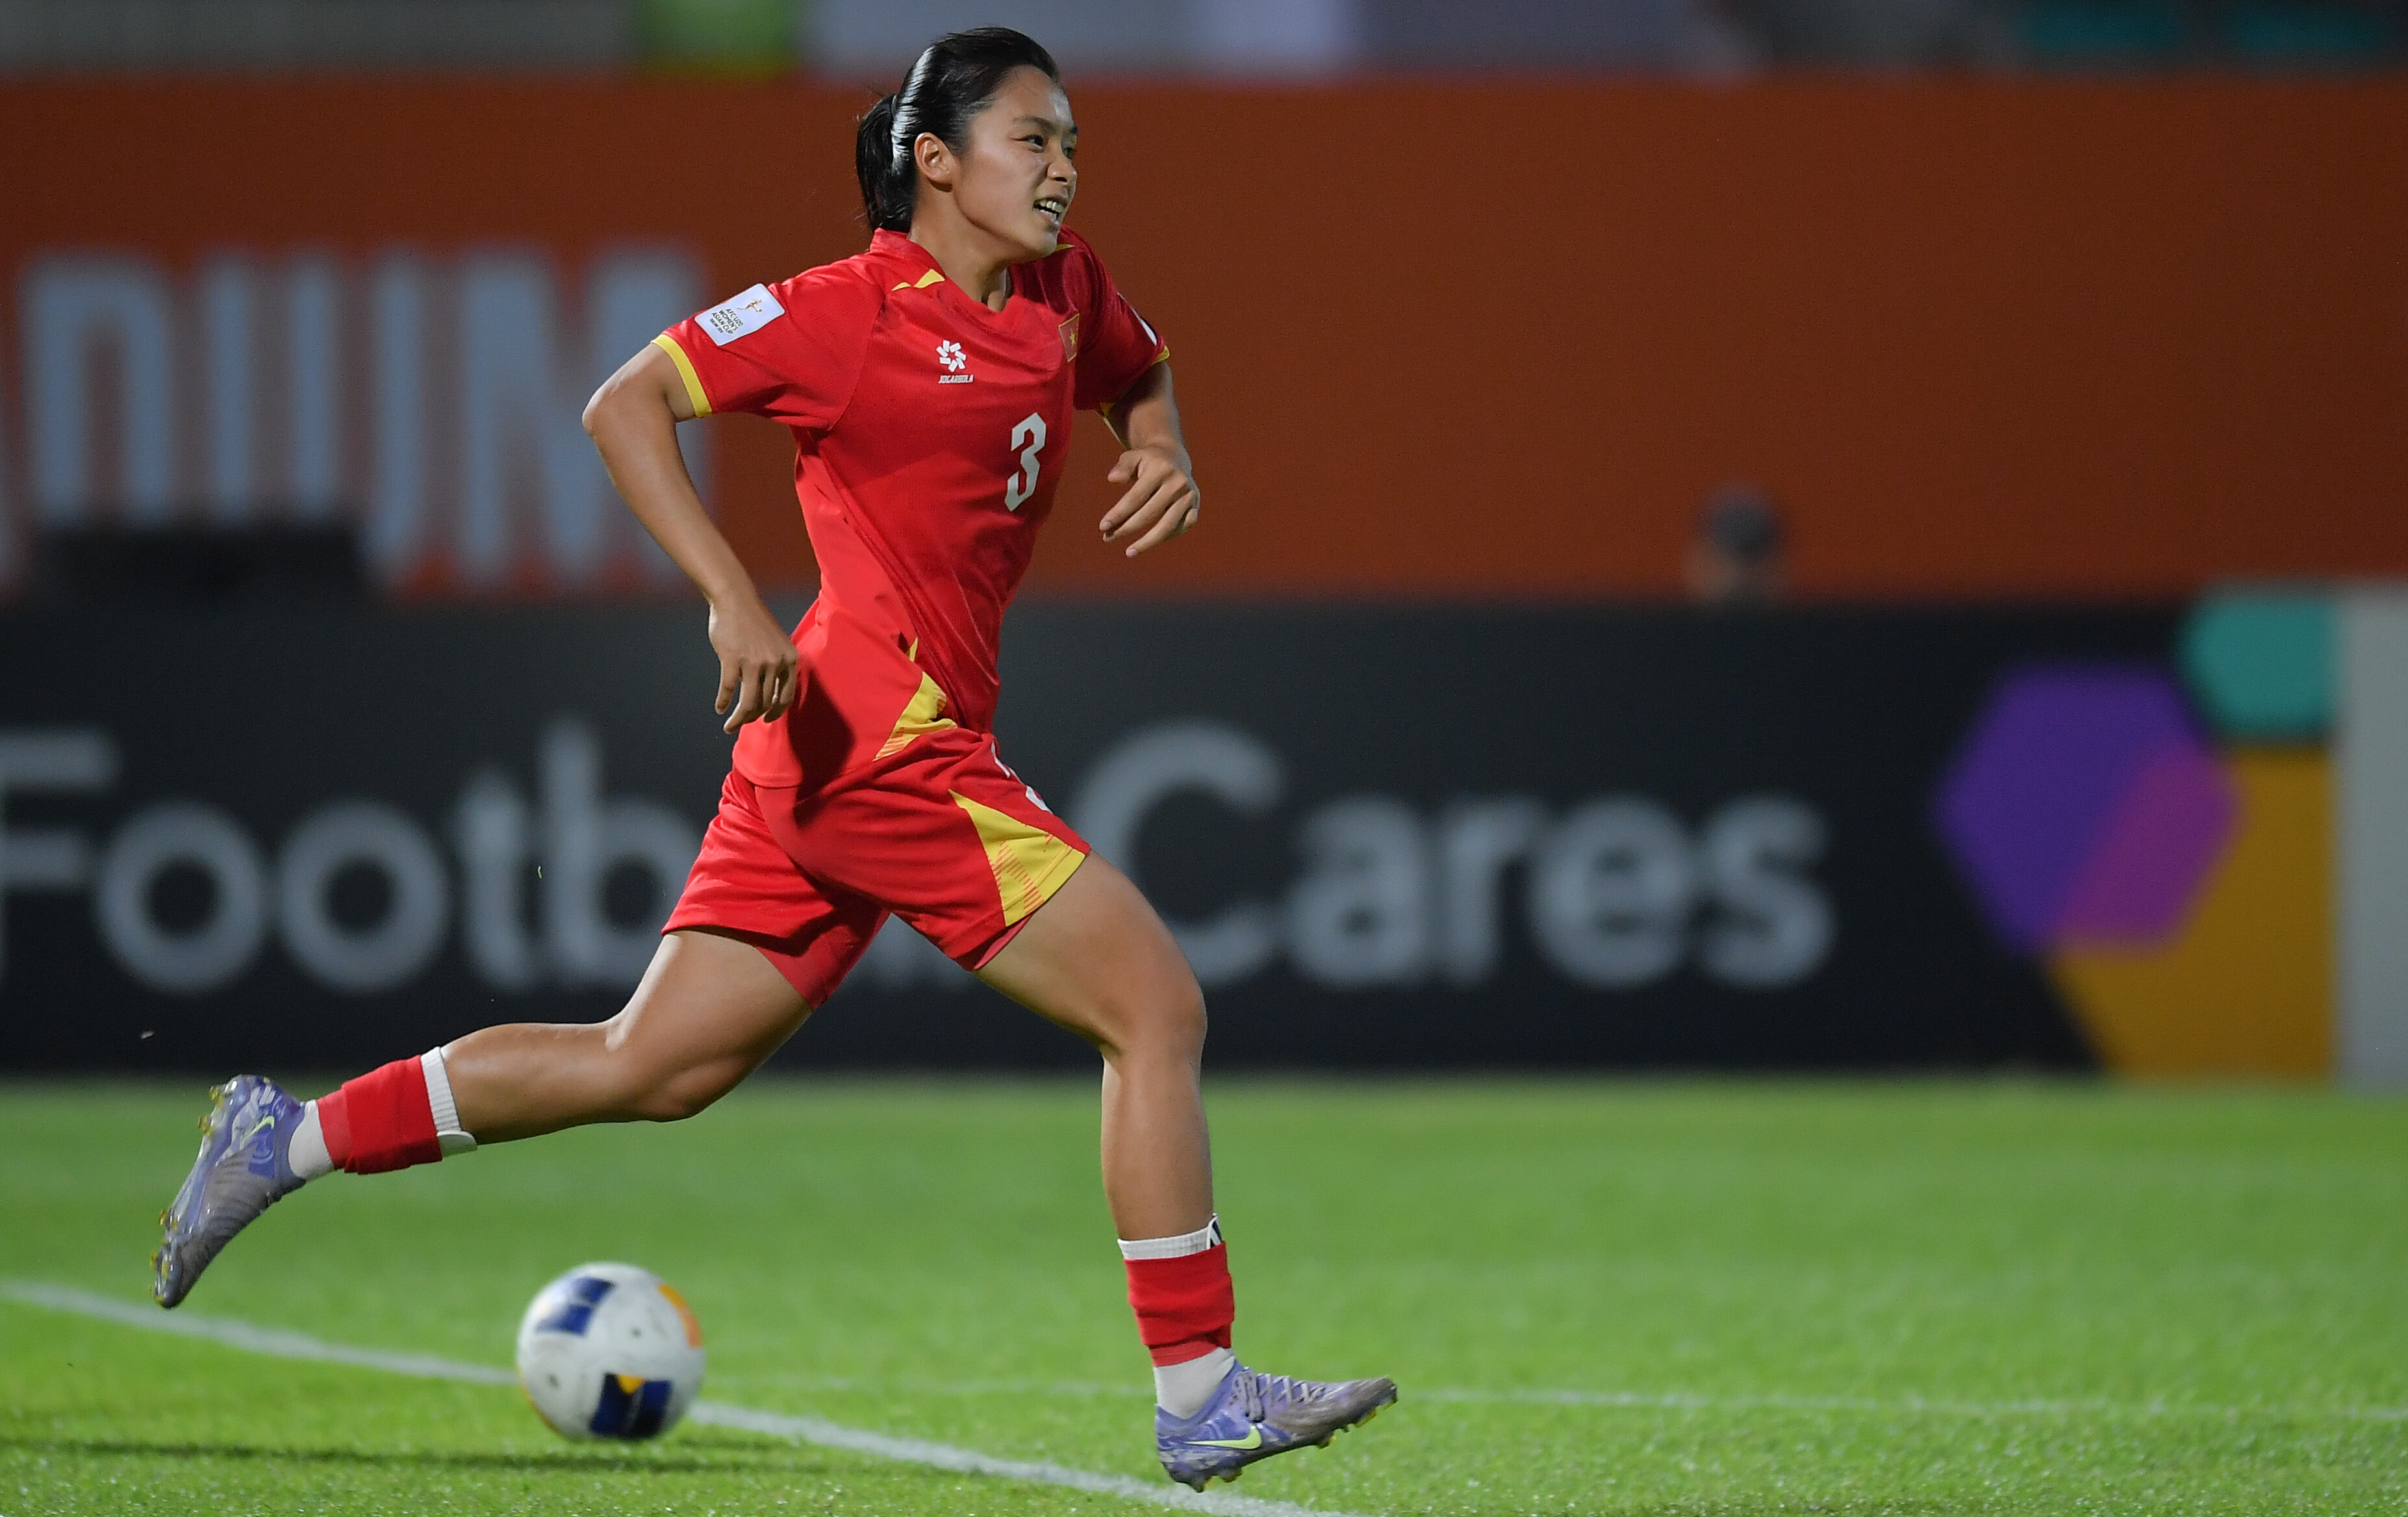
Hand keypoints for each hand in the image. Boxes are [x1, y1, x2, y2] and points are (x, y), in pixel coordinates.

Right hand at [708, 597, 799, 733]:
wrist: (735, 599)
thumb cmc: (754, 623)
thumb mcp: (776, 644)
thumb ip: (777, 667)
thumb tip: (768, 698)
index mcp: (789, 659)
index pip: (785, 697)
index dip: (776, 712)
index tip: (766, 720)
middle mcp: (775, 662)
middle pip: (764, 702)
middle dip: (752, 718)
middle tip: (741, 724)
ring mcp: (754, 662)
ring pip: (748, 702)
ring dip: (738, 719)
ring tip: (730, 726)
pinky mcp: (733, 659)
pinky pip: (728, 689)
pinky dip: (723, 702)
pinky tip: (720, 708)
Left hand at [1100, 445, 1199, 557]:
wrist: (1174, 457)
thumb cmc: (1147, 461)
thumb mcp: (1133, 457)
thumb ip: (1122, 467)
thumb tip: (1112, 479)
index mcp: (1161, 469)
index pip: (1136, 497)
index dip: (1119, 514)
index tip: (1102, 527)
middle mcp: (1178, 483)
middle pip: (1150, 514)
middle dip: (1127, 528)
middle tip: (1108, 538)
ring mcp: (1189, 496)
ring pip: (1167, 526)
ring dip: (1147, 542)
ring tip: (1129, 552)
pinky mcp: (1195, 507)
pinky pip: (1182, 527)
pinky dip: (1167, 537)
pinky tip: (1149, 542)